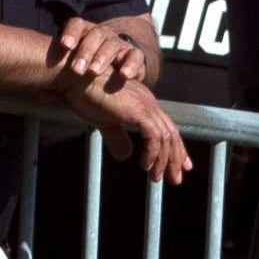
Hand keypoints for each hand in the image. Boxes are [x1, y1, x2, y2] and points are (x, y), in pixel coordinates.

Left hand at [50, 17, 148, 93]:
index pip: (77, 25)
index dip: (71, 33)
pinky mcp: (135, 55)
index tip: (65, 46)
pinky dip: (130, 65)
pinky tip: (125, 75)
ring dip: (102, 58)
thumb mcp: (74, 69)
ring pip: (112, 44)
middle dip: (85, 51)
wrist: (119, 66)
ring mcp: (119, 44)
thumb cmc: (89, 68)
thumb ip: (59, 79)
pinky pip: (135, 56)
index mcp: (84, 33)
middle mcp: (102, 34)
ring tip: (94, 72)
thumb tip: (42, 96)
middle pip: (95, 35)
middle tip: (77, 69)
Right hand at [55, 65, 191, 182]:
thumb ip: (117, 137)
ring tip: (155, 177)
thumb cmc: (88, 96)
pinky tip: (145, 165)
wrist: (78, 79)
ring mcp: (146, 106)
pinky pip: (153, 136)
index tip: (180, 166)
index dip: (176, 148)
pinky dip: (152, 153)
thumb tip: (126, 155)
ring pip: (165, 137)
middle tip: (175, 179)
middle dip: (176, 158)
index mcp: (145, 104)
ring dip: (163, 160)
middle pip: (172, 134)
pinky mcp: (138, 111)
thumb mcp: (105, 121)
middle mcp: (150, 104)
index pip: (167, 128)